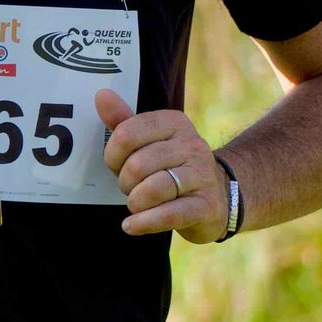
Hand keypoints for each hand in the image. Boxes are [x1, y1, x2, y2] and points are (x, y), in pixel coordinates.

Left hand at [96, 89, 228, 242]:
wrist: (219, 196)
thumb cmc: (173, 168)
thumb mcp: (149, 142)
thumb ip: (123, 122)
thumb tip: (101, 95)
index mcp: (175, 123)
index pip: (127, 133)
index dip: (113, 156)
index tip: (117, 166)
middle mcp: (192, 145)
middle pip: (138, 165)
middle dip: (125, 183)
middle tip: (131, 188)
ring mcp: (202, 176)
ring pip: (153, 189)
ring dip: (135, 203)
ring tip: (137, 205)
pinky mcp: (207, 206)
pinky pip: (169, 214)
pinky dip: (145, 222)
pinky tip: (132, 225)